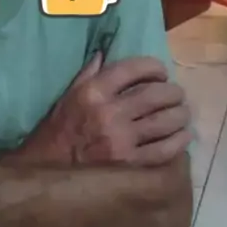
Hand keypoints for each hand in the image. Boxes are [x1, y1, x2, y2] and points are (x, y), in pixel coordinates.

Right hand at [13, 54, 191, 167]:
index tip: (160, 73)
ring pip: (167, 120)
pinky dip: (180, 140)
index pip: (135, 68)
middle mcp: (109, 113)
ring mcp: (122, 141)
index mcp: (93, 92)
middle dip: (173, 92)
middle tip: (176, 95)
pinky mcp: (130, 165)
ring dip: (181, 114)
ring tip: (181, 114)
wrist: (45, 172)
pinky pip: (166, 149)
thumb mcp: (67, 97)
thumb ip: (87, 75)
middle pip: (157, 94)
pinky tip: (182, 136)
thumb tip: (104, 53)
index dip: (155, 67)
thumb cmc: (56, 133)